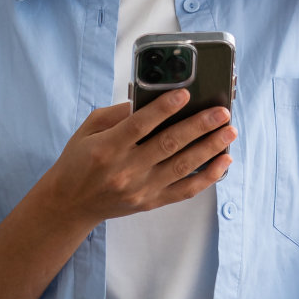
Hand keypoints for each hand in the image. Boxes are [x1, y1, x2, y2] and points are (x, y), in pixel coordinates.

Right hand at [42, 89, 236, 231]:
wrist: (70, 203)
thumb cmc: (79, 160)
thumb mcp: (88, 129)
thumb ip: (117, 114)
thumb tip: (148, 98)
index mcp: (108, 147)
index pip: (140, 124)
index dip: (164, 108)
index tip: (185, 94)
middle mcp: (126, 170)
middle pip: (169, 144)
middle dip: (199, 126)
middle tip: (222, 112)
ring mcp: (140, 189)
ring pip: (182, 166)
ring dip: (210, 148)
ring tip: (229, 132)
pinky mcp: (150, 202)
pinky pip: (185, 190)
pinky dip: (207, 177)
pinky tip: (223, 162)